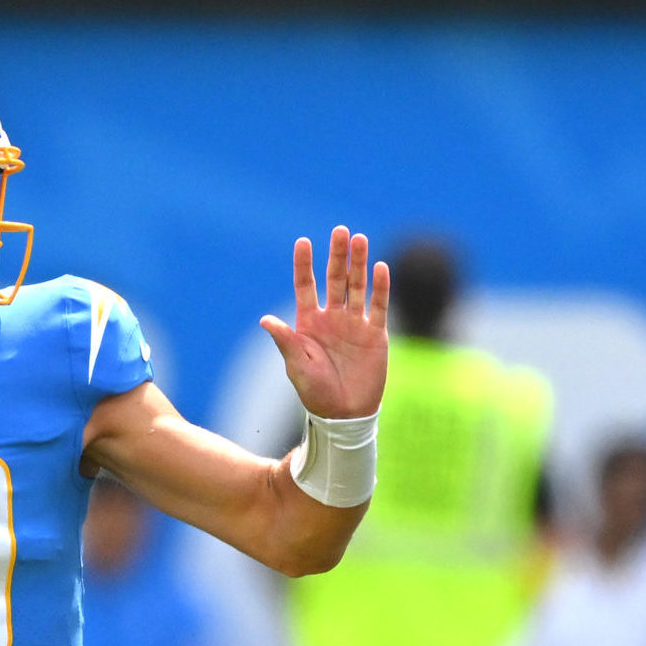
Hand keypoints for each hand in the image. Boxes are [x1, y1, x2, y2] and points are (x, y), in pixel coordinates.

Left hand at [260, 226, 389, 419]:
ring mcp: (355, 324)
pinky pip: (379, 306)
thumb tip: (265, 320)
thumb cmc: (315, 392)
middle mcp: (332, 318)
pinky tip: (380, 268)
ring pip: (357, 286)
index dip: (304, 264)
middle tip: (340, 230)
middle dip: (337, 255)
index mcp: (309, 322)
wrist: (344, 414)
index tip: (303, 242)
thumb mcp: (297, 365)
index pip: (306, 286)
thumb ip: (286, 341)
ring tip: (360, 239)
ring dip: (359, 263)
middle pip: (335, 279)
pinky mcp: (375, 334)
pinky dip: (380, 287)